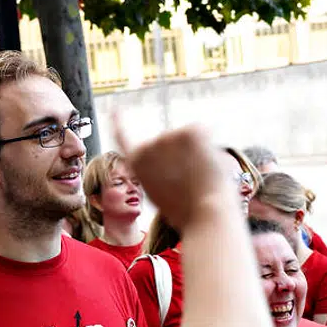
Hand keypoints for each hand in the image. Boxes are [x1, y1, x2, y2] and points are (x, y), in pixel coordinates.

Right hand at [113, 118, 231, 232]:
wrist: (204, 215)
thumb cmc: (186, 212)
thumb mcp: (160, 193)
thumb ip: (159, 173)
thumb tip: (174, 157)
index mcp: (137, 163)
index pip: (123, 136)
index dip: (119, 122)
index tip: (116, 111)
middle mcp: (148, 145)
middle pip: (170, 141)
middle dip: (182, 155)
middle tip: (190, 181)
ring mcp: (169, 136)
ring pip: (188, 138)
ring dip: (197, 153)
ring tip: (198, 178)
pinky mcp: (189, 131)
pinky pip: (203, 131)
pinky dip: (210, 146)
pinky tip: (207, 164)